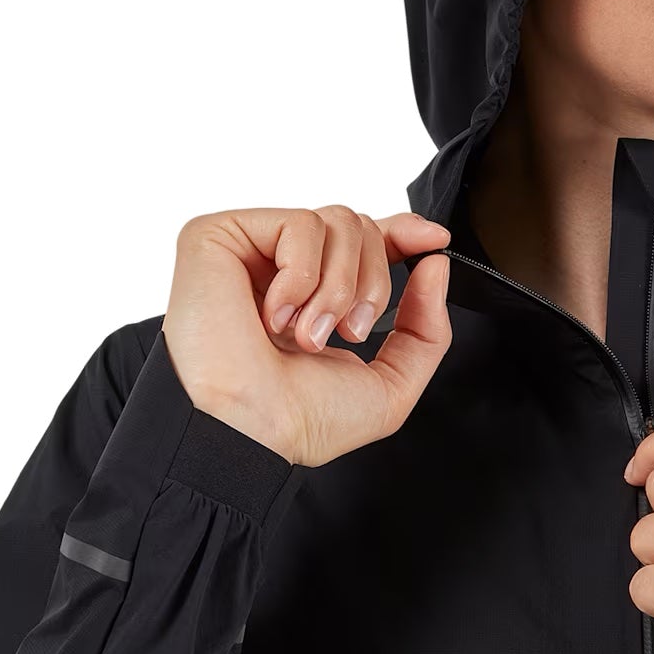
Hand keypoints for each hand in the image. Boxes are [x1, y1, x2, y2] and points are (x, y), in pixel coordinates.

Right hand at [162, 205, 453, 468]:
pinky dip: (302, 277)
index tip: (433, 240)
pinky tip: (275, 316)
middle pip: (358, 225)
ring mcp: (247, 250)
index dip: (401, 233)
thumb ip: (425, 329)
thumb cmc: (298, 421)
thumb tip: (434, 262)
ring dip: (337, 287)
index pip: (362, 240)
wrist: (248, 432)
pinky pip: (298, 224)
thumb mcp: (389, 384)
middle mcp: (279, 269)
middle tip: (344, 333)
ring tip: (307, 334)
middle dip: (371, 283)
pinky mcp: (218, 236)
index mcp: (312, 297)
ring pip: (335, 220)